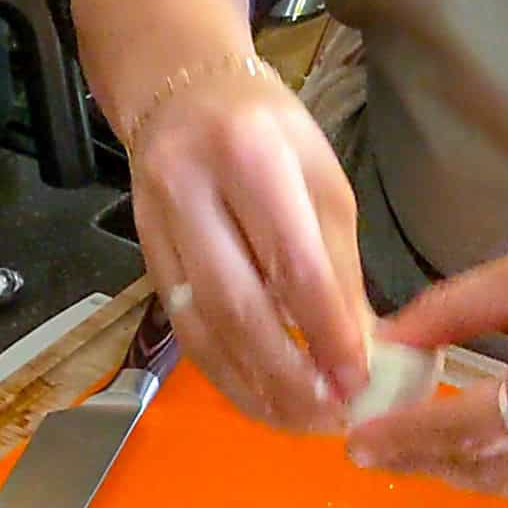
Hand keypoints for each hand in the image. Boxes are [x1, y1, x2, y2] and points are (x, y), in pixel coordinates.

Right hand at [131, 69, 371, 430]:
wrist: (179, 88)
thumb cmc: (266, 130)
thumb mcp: (321, 179)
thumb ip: (339, 265)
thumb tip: (364, 350)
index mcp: (251, 156)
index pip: (293, 263)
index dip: (327, 331)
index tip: (359, 380)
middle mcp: (192, 190)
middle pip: (237, 305)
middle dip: (287, 374)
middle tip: (329, 414)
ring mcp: (156, 226)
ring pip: (201, 327)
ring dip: (253, 386)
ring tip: (299, 420)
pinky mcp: (143, 257)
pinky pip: (183, 330)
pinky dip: (224, 372)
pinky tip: (259, 396)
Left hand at [344, 196, 507, 498]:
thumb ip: (452, 312)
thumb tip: (383, 343)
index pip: (468, 427)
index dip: (406, 438)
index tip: (354, 440)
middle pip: (486, 471)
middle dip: (422, 461)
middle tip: (369, 445)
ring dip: (458, 472)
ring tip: (407, 445)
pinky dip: (502, 469)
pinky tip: (469, 443)